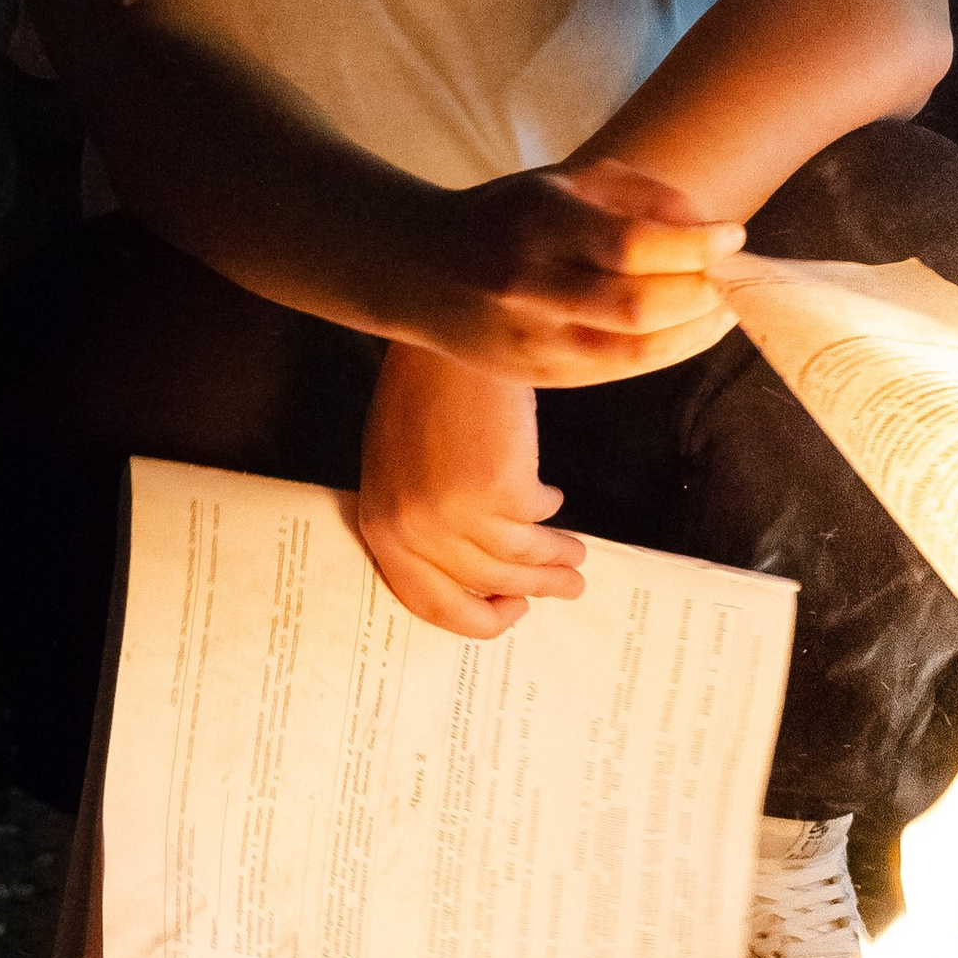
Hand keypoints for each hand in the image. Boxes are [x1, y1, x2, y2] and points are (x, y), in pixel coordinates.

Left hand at [357, 347, 584, 636]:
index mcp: (381, 525)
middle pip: (483, 585)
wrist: (446, 339)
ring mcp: (454, 512)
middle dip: (532, 591)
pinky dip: (550, 513)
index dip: (473, 618)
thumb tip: (477, 567)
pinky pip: (537, 519)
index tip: (508, 611)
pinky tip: (555, 498)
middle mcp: (412, 528)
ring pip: (518, 560)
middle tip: (566, 590)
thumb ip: (425, 519)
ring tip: (577, 557)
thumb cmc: (424, 392)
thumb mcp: (403, 467)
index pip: (426, 601)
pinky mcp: (499, 489)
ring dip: (554, 561)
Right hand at [410, 160, 740, 383]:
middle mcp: (531, 286)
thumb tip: (709, 229)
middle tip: (736, 275)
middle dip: (702, 292)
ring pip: (635, 351)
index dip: (694, 246)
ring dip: (696, 330)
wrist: (422, 271)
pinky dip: (669, 351)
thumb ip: (641, 194)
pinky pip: (620, 371)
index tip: (732, 235)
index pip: (631, 245)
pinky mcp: (540, 376)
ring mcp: (533, 339)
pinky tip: (693, 330)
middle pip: (638, 305)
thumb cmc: (510, 216)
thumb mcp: (566, 181)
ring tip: (727, 306)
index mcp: (538, 223)